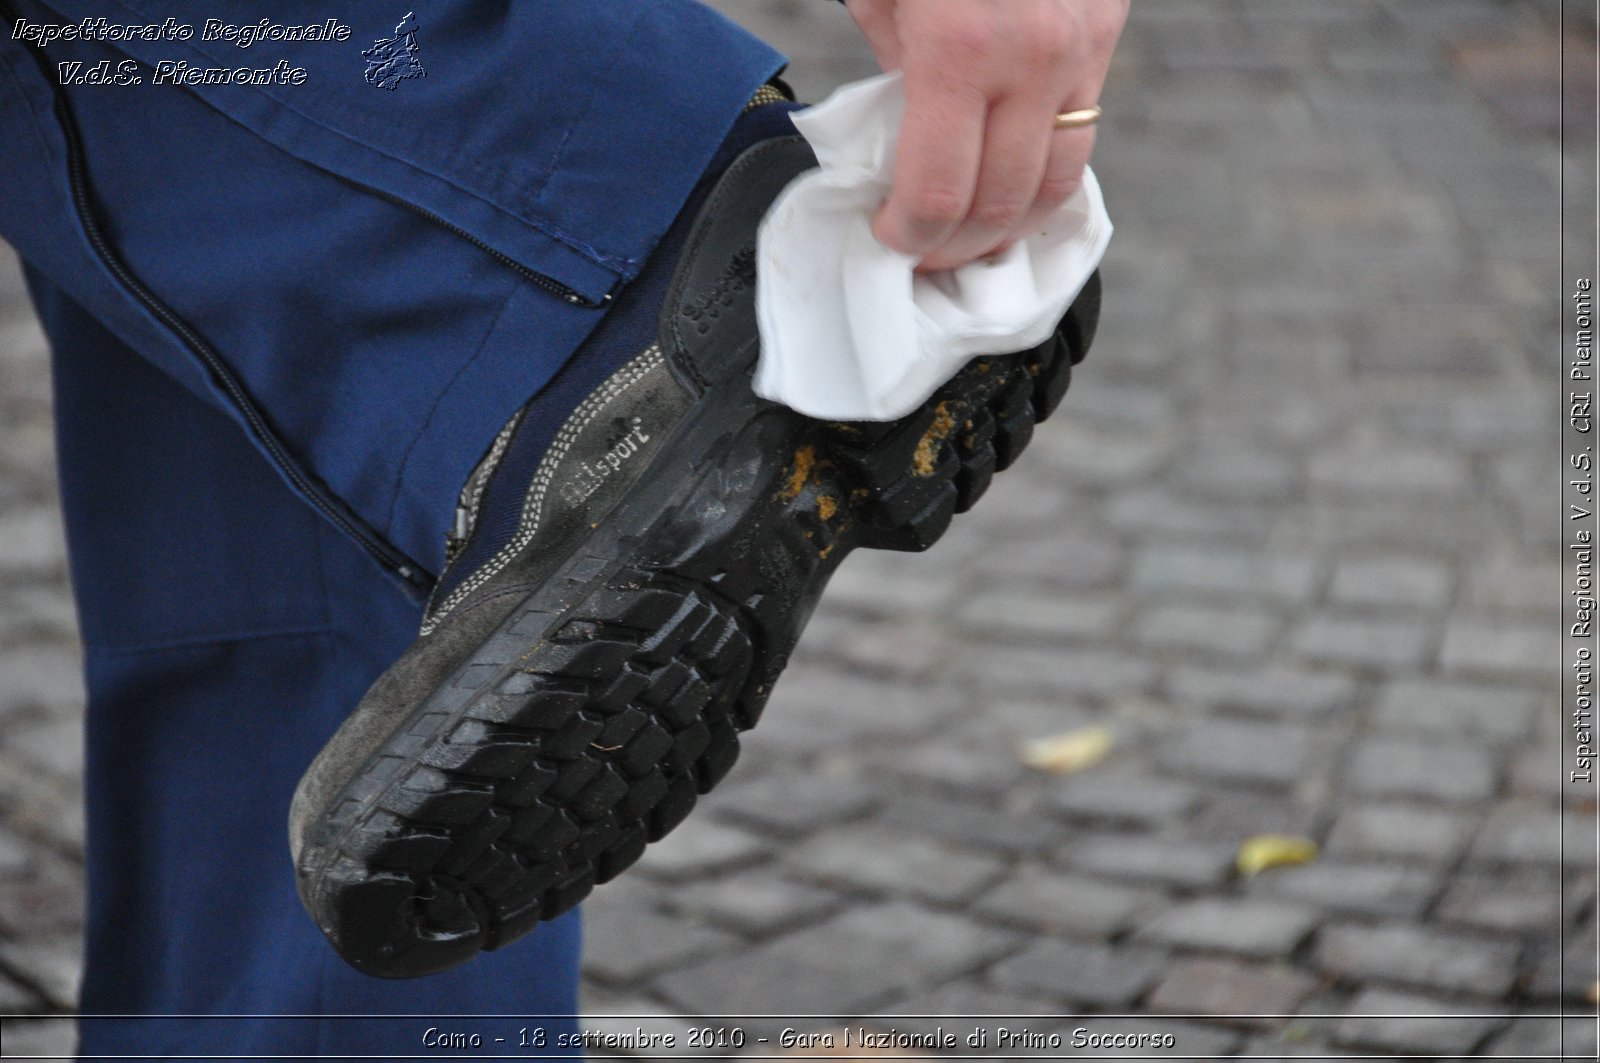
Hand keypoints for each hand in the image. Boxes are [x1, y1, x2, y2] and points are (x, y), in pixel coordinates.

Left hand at [843, 0, 1126, 270]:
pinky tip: (1012, 182)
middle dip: (956, 247)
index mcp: (959, 50)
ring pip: (1056, 184)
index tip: (889, 237)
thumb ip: (891, 68)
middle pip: (1000, 206)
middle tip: (925, 251)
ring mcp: (1079, 50)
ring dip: (1010, 227)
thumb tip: (900, 139)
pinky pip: (1081, 134)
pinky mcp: (1106, 32)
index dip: (908, 236)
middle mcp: (1032, 59)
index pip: (938, 195)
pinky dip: (1044, 174)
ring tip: (972, 234)